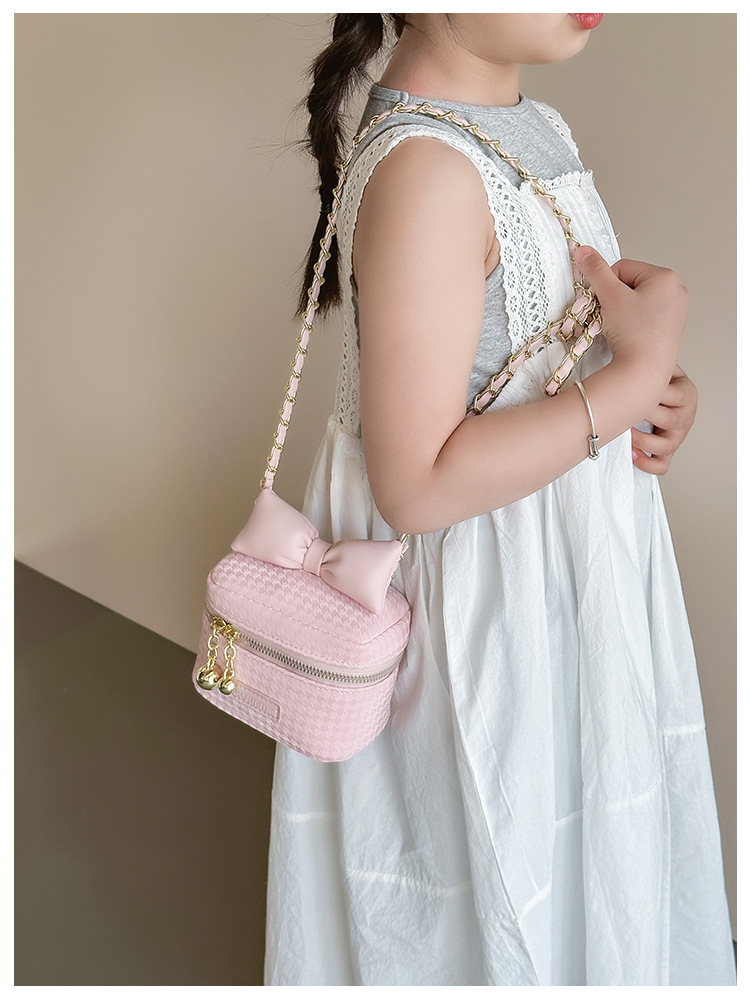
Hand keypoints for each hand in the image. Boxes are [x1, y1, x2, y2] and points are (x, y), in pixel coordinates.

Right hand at [574, 246, 688, 396]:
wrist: (644, 372)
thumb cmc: (634, 334)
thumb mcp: (610, 296)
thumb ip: (595, 270)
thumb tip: (583, 250)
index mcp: (666, 277)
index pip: (623, 268)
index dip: (606, 285)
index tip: (603, 302)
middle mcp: (676, 291)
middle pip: (631, 284)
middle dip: (615, 298)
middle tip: (611, 316)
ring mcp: (676, 311)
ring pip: (637, 301)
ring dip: (622, 311)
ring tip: (620, 327)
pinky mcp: (671, 329)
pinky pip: (645, 317)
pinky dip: (633, 323)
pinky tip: (629, 336)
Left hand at [631, 364, 697, 474]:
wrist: (651, 395)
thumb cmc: (649, 380)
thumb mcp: (656, 366)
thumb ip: (653, 361)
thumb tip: (629, 350)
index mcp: (687, 393)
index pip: (674, 395)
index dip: (652, 394)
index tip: (632, 389)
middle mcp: (686, 416)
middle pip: (669, 421)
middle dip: (644, 415)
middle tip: (625, 410)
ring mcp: (677, 436)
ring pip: (667, 445)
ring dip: (643, 441)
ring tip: (626, 433)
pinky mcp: (666, 452)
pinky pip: (662, 465)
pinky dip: (647, 463)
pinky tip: (632, 455)